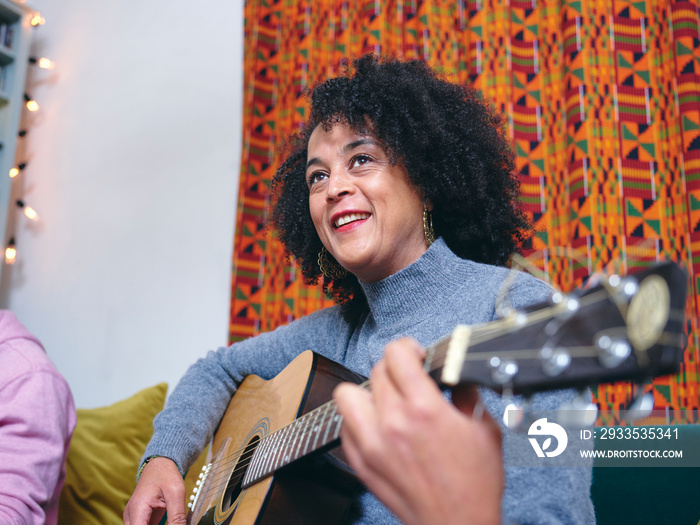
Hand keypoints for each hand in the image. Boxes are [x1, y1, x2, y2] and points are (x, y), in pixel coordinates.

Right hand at [123, 457, 186, 524]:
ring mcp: (133, 517)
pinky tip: (168, 522)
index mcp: (137, 509)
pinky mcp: (139, 518)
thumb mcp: (176, 493)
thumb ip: (177, 516)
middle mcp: (131, 515)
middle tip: (173, 523)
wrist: (159, 465)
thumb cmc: (166, 475)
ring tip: (172, 520)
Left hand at [333, 338, 502, 524]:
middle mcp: (393, 422)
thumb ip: (466, 394)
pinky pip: (345, 426)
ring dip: (367, 392)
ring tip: (386, 400)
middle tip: (408, 380)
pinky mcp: (361, 463)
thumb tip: (455, 374)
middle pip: (376, 371)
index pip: (396, 354)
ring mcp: (372, 444)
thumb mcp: (485, 429)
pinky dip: (359, 420)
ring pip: (347, 394)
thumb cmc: (474, 484)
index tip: (416, 355)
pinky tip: (378, 426)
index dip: (408, 348)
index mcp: (424, 409)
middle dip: (394, 369)